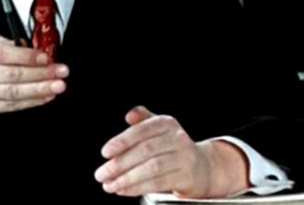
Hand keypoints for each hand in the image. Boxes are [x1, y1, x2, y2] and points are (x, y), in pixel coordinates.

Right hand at [0, 34, 68, 126]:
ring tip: (58, 85)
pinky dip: (32, 101)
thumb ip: (3, 42)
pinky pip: (12, 105)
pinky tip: (45, 96)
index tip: (46, 57)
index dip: (27, 57)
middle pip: (11, 75)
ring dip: (40, 90)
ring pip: (13, 93)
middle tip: (60, 71)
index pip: (3, 54)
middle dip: (40, 74)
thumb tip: (31, 48)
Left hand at [94, 106, 248, 197]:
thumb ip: (142, 120)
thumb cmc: (172, 147)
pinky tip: (123, 190)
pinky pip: (158, 183)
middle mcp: (177, 138)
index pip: (142, 130)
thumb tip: (129, 115)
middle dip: (120, 164)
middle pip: (145, 151)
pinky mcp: (186, 177)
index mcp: (166, 123)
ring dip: (127, 178)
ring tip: (109, 184)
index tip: (105, 152)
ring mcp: (184, 158)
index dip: (122, 141)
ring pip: (151, 168)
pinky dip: (137, 187)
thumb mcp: (158, 129)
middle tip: (101, 173)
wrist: (202, 167)